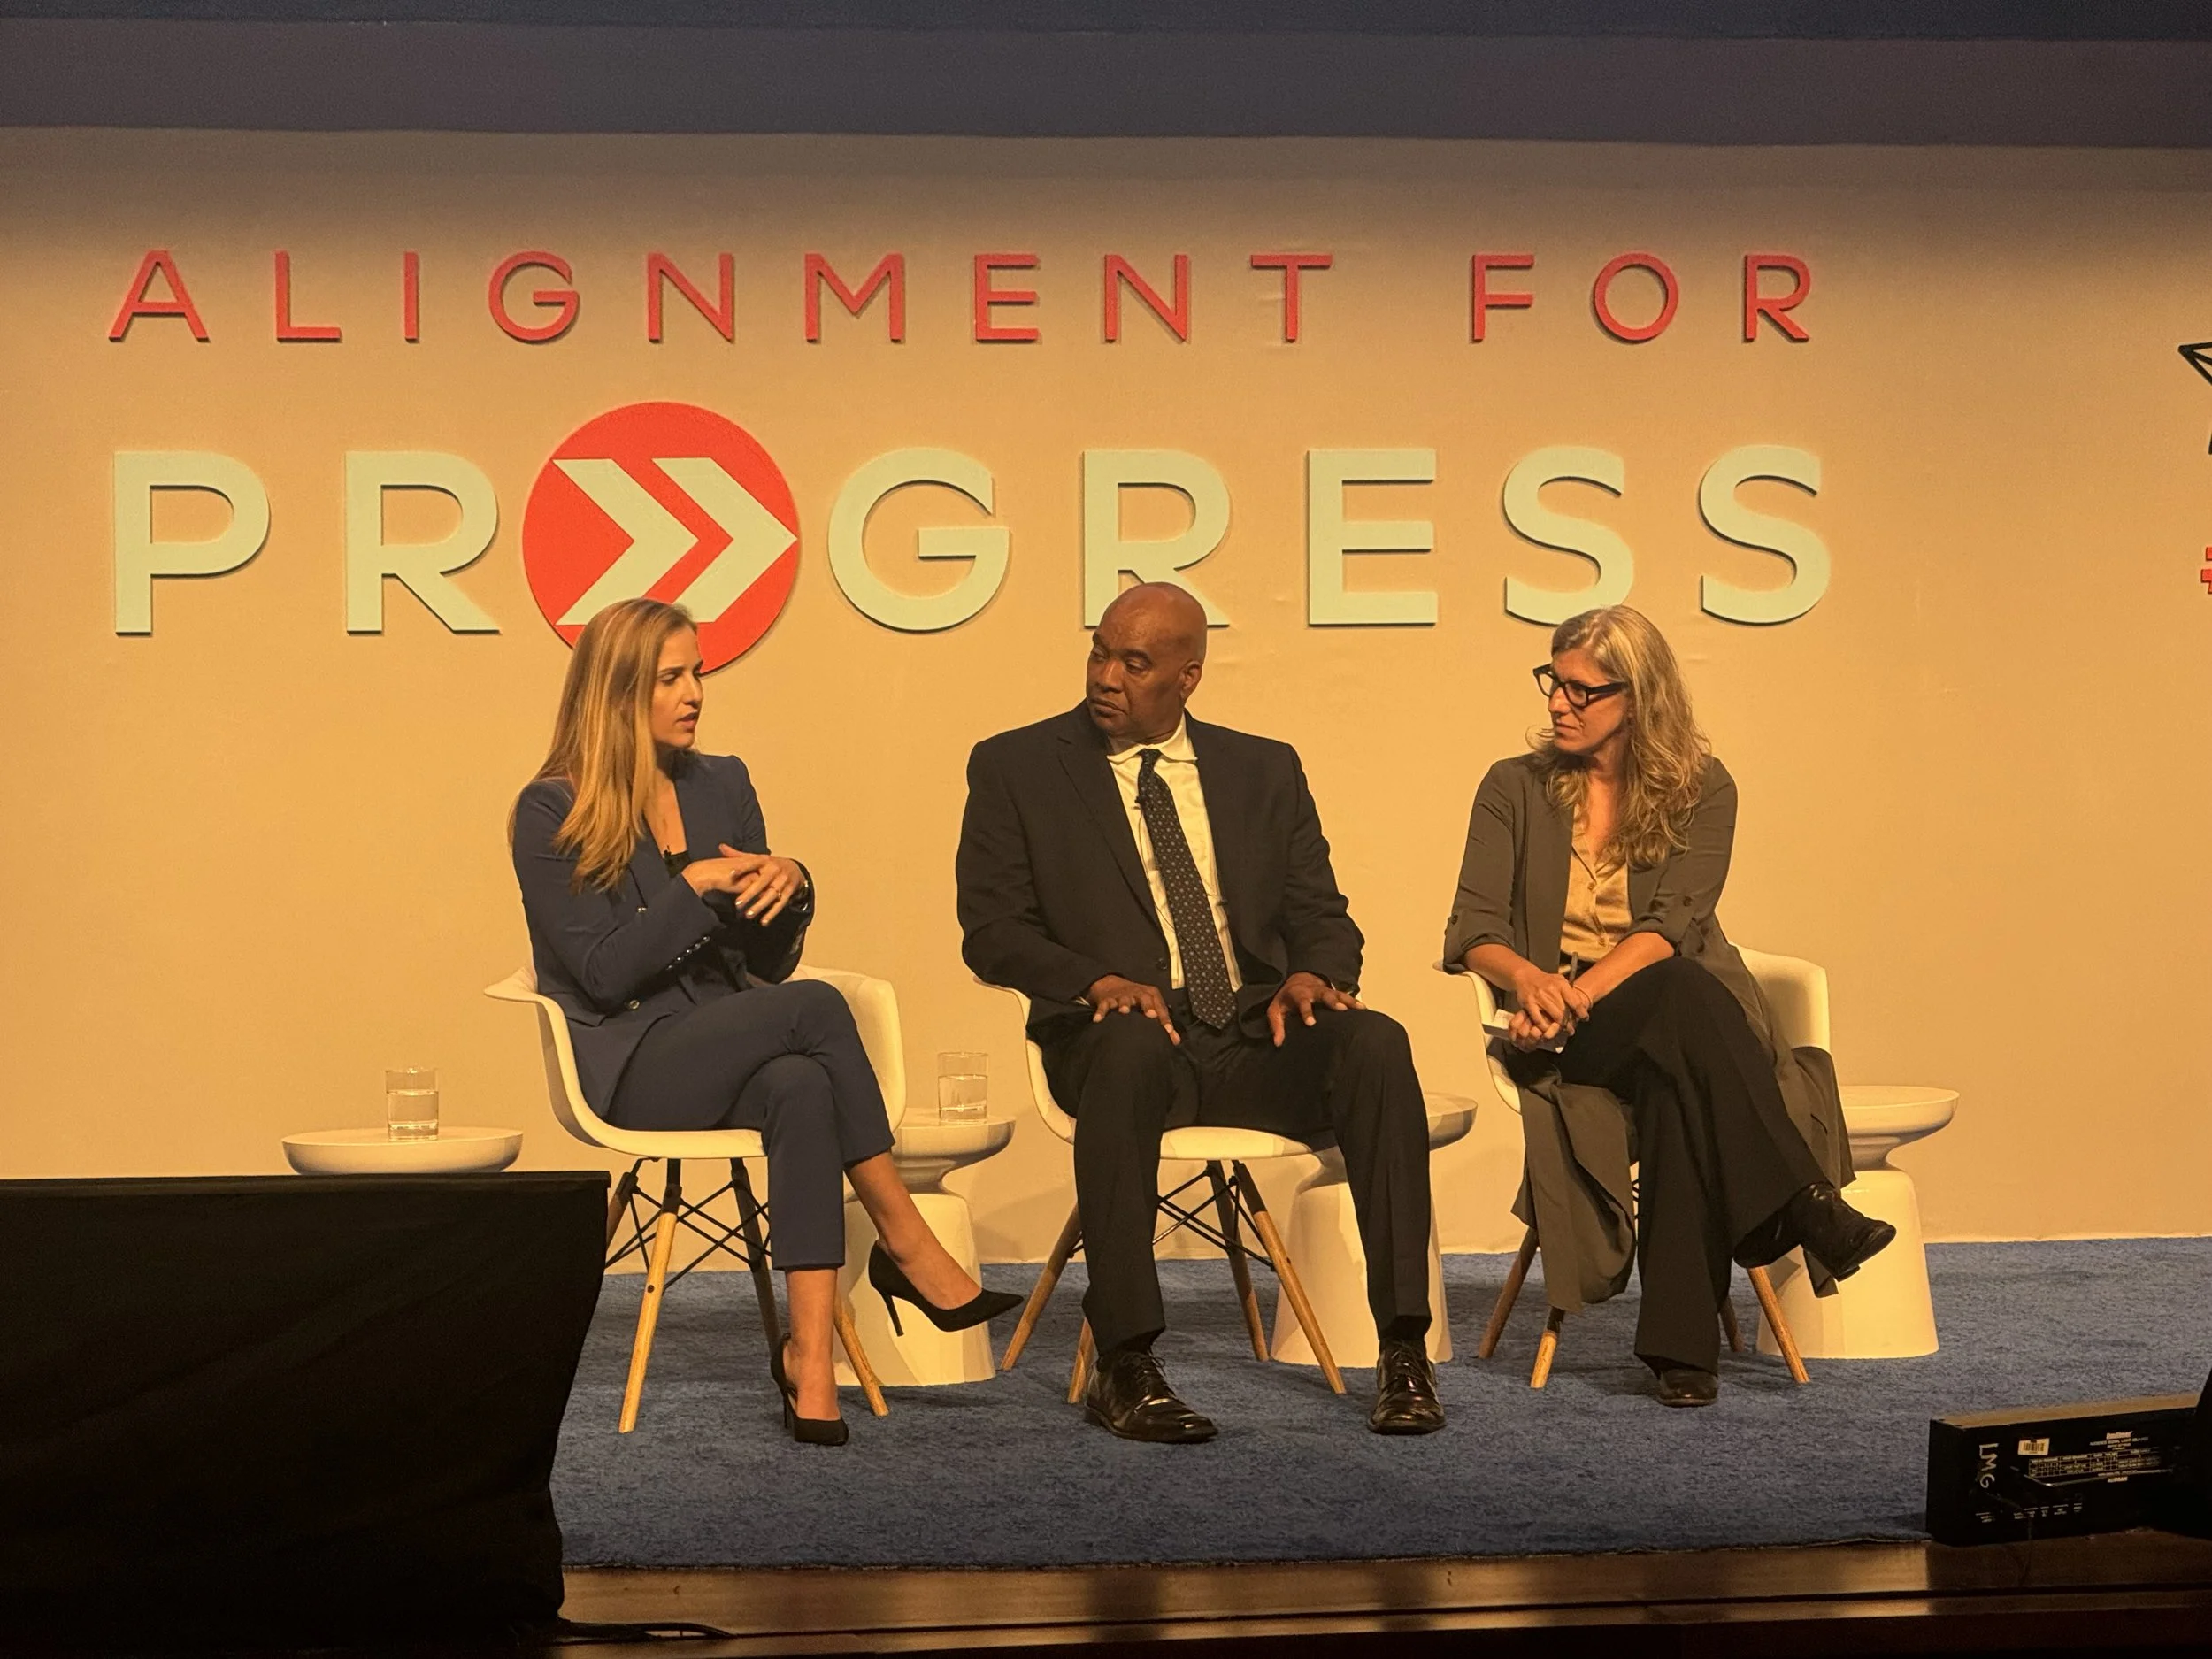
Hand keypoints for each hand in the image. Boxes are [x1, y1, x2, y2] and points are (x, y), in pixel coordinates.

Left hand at [684, 848, 804, 923]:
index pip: (752, 863)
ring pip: (771, 895)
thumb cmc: (770, 864)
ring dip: (760, 905)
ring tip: (748, 915)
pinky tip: (764, 921)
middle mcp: (775, 869)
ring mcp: (784, 881)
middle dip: (750, 894)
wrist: (795, 869)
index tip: (731, 874)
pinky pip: (781, 903)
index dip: (742, 868)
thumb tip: (721, 847)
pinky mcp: (790, 891)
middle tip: (737, 904)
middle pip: (762, 883)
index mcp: (765, 860)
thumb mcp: (757, 858)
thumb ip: (739, 856)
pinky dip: (772, 913)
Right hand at [1084, 975, 1179, 1043]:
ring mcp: (1122, 996)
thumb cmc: (1137, 1000)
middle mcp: (1137, 993)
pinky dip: (1101, 1012)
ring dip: (1124, 1005)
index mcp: (1151, 995)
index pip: (1160, 1007)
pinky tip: (1098, 1019)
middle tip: (1151, 1015)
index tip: (1169, 1031)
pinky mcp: (1107, 999)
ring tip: (1123, 1011)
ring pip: (1124, 999)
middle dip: (1148, 1006)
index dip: (1165, 1019)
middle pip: (1144, 998)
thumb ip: (1163, 1024)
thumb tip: (1175, 1041)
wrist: (1112, 984)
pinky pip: (1104, 1005)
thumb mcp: (1151, 1008)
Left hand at [1267, 971, 1360, 1046]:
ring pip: (1338, 994)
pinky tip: (1364, 1009)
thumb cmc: (1286, 999)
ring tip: (1360, 1008)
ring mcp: (1325, 990)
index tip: (1311, 1023)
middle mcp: (1314, 991)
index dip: (1307, 1012)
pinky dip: (1355, 1002)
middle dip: (1333, 1002)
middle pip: (1324, 995)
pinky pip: (1346, 996)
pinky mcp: (1334, 993)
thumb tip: (1277, 1043)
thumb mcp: (1275, 1010)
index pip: (1302, 1003)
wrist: (1297, 980)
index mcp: (1298, 994)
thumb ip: (1276, 1026)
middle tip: (1341, 1009)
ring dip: (1349, 1001)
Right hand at [1507, 966, 1590, 1048]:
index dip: (1581, 1012)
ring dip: (1560, 1026)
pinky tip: (1547, 1028)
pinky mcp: (1529, 1003)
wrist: (1525, 976)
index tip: (1585, 1018)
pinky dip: (1544, 1027)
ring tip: (1562, 1030)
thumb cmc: (1545, 980)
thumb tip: (1581, 1007)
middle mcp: (1551, 990)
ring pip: (1554, 1017)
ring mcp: (1539, 997)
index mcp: (1561, 984)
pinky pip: (1539, 1020)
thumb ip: (1570, 992)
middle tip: (1572, 1028)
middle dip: (1570, 1022)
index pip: (1575, 1002)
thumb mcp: (1560, 980)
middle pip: (1565, 1012)